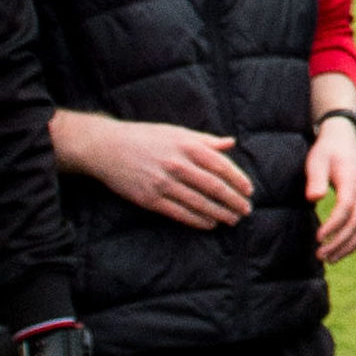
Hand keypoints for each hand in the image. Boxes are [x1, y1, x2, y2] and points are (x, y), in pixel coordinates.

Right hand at [63, 113, 250, 229]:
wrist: (106, 147)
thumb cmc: (145, 137)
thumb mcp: (177, 132)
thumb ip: (205, 140)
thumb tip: (231, 143)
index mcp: (188, 146)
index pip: (221, 166)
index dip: (238, 180)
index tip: (249, 191)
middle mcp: (177, 165)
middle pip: (213, 186)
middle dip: (233, 200)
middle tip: (246, 210)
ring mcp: (162, 183)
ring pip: (198, 202)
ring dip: (219, 213)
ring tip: (232, 219)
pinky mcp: (149, 199)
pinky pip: (178, 213)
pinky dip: (197, 220)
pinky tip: (209, 223)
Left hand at [308, 115, 355, 262]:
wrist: (345, 139)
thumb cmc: (327, 151)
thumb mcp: (317, 160)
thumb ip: (315, 179)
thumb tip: (314, 198)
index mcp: (351, 179)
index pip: (346, 207)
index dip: (334, 225)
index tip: (318, 238)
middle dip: (339, 242)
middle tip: (320, 255)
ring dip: (347, 246)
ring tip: (328, 259)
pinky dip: (354, 241)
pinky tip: (339, 251)